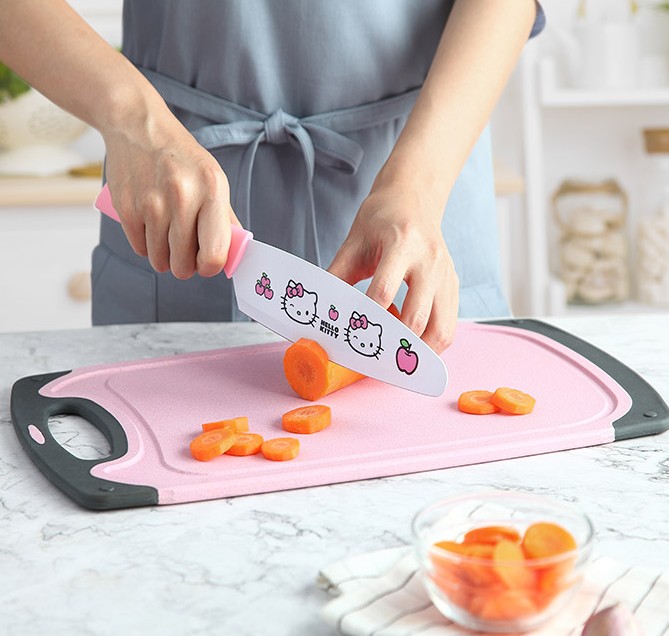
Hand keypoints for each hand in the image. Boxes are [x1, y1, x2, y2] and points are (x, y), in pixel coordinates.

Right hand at [102, 105, 238, 279]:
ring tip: (168, 238)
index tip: (206, 264)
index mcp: (212, 190)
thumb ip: (225, 219)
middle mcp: (182, 197)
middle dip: (186, 266)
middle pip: (184, 263)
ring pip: (160, 260)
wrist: (139, 128)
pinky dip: (147, 246)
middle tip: (185, 254)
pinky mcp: (126, 207)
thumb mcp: (214, 180)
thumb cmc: (183, 159)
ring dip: (165, 258)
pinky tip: (151, 230)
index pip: (214, 252)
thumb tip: (233, 256)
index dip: (210, 267)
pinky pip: (140, 248)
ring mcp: (151, 203)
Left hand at [327, 182, 458, 353]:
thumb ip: (338, 274)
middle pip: (417, 317)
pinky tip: (410, 343)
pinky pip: (448, 324)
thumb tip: (321, 308)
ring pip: (441, 328)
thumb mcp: (354, 241)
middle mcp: (430, 260)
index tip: (350, 333)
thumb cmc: (382, 218)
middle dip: (393, 343)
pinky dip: (431, 342)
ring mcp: (446, 274)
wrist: (414, 198)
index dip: (366, 317)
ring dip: (419, 351)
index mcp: (402, 243)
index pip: (384, 290)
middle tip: (372, 357)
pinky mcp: (453, 285)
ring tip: (396, 357)